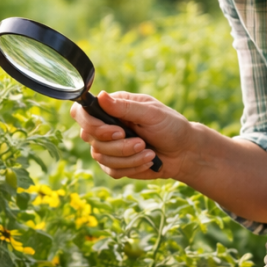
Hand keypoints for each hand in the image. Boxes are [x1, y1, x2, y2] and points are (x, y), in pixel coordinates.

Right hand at [70, 91, 192, 179]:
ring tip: (149, 152)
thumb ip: (125, 107)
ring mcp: (108, 147)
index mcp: (112, 108)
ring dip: (128, 157)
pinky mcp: (114, 164)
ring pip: (100, 156)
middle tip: (141, 142)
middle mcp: (105, 126)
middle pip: (89, 137)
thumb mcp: (151, 113)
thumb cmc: (170, 126)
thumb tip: (100, 95)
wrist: (184, 151)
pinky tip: (148, 161)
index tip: (117, 131)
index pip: (82, 113)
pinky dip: (132, 167)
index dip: (91, 124)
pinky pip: (112, 170)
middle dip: (117, 145)